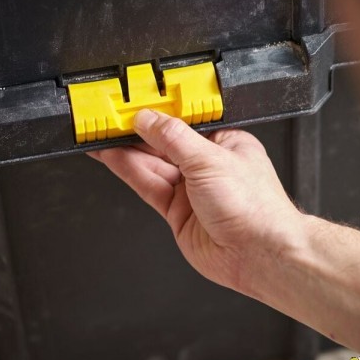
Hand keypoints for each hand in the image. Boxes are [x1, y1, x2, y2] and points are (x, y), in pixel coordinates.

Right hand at [89, 109, 303, 294]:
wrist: (259, 255)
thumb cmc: (255, 209)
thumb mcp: (209, 160)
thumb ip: (174, 138)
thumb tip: (148, 119)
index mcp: (224, 143)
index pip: (184, 121)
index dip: (157, 113)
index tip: (133, 104)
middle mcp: (207, 166)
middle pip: (164, 144)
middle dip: (135, 132)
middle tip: (108, 118)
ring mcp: (191, 191)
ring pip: (152, 166)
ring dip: (126, 150)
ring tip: (100, 135)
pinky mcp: (177, 212)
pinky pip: (149, 186)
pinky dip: (129, 172)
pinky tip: (113, 157)